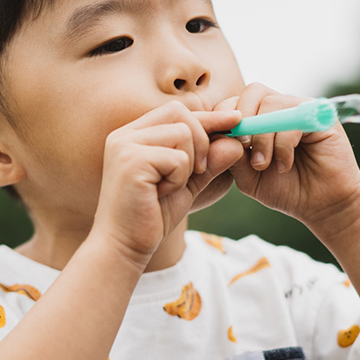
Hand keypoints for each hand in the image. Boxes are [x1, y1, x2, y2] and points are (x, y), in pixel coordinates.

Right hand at [92, 102, 242, 265]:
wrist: (124, 247)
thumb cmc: (151, 217)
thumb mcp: (187, 185)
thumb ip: (209, 163)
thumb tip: (236, 142)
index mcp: (134, 135)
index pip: (177, 112)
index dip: (209, 117)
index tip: (236, 119)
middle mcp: (125, 135)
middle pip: (181, 114)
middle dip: (202, 141)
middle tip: (199, 172)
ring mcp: (125, 145)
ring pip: (183, 134)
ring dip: (189, 165)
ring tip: (170, 187)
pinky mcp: (130, 161)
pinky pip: (177, 158)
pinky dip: (179, 178)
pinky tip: (161, 194)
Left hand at [219, 84, 359, 223]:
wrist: (320, 205)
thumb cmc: (284, 190)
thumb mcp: (248, 176)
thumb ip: (231, 155)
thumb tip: (217, 135)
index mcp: (261, 117)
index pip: (236, 101)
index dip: (224, 116)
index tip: (222, 142)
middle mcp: (281, 108)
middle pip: (254, 92)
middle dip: (242, 120)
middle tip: (243, 148)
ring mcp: (301, 109)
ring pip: (271, 104)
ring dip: (263, 138)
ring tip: (264, 165)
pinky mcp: (321, 115)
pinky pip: (293, 118)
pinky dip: (282, 144)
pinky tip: (284, 165)